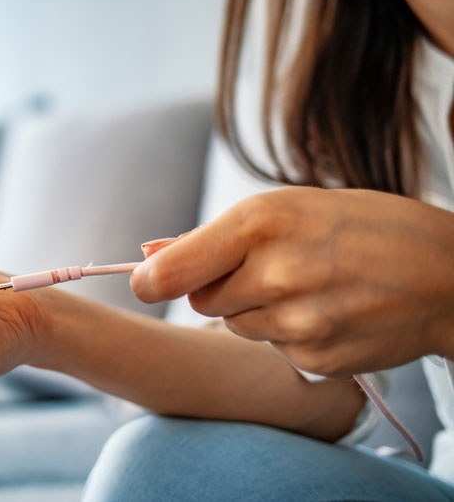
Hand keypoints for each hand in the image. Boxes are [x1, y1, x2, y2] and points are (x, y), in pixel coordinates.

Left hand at [131, 187, 453, 376]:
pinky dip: (289, 335)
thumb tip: (149, 255)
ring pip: (236, 326)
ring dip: (255, 310)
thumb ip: (214, 236)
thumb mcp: (288, 207)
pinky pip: (272, 350)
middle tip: (266, 267)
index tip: (145, 281)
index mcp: (261, 222)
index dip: (149, 280)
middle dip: (219, 287)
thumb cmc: (359, 227)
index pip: (170, 272)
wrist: (446, 273)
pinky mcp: (316, 360)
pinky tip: (327, 311)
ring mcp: (298, 323)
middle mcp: (276, 274)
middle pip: (199, 301)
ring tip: (306, 285)